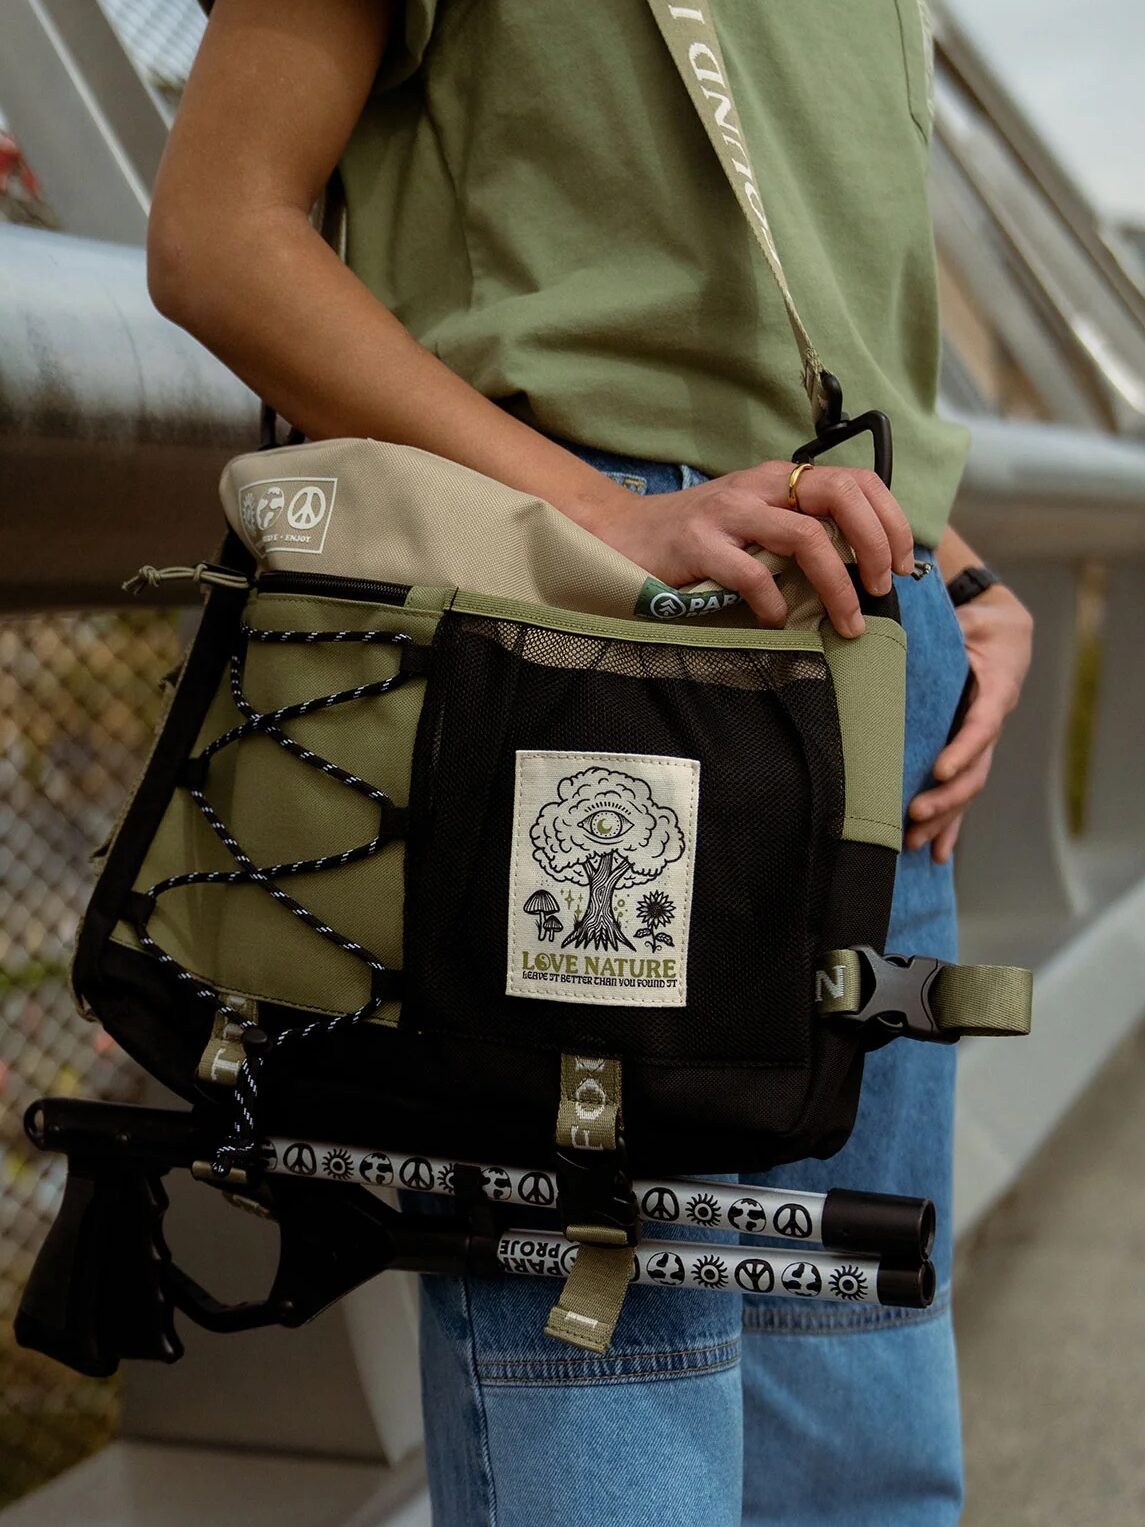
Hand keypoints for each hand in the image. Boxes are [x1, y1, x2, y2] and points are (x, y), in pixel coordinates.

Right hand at [584, 461, 915, 636]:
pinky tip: (776, 621)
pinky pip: (753, 575)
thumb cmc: (697, 538)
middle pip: (840, 497)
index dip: (889, 520)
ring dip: (837, 585)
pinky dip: (774, 604)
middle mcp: (759, 486)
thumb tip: (860, 568)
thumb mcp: (754, 521)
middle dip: (874, 543)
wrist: (623, 535)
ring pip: (806, 538)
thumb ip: (798, 530)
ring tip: (846, 621)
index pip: (856, 481)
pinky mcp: (698, 544)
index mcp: (780, 478)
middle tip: (881, 588)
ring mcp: (728, 513)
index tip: (901, 564)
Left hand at [907, 583, 1033, 862]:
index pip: (981, 726)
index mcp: (994, 690)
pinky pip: (961, 793)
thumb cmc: (976, 623)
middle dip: (946, 797)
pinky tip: (937, 855)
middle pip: (974, 770)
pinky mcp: (968, 754)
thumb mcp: (965, 619)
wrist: (1000, 631)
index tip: (939, 770)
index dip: (963, 750)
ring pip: (967, 788)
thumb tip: (897, 628)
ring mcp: (980, 743)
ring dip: (944, 819)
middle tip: (914, 815)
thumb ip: (945, 628)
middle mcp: (990, 723)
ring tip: (915, 844)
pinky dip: (951, 825)